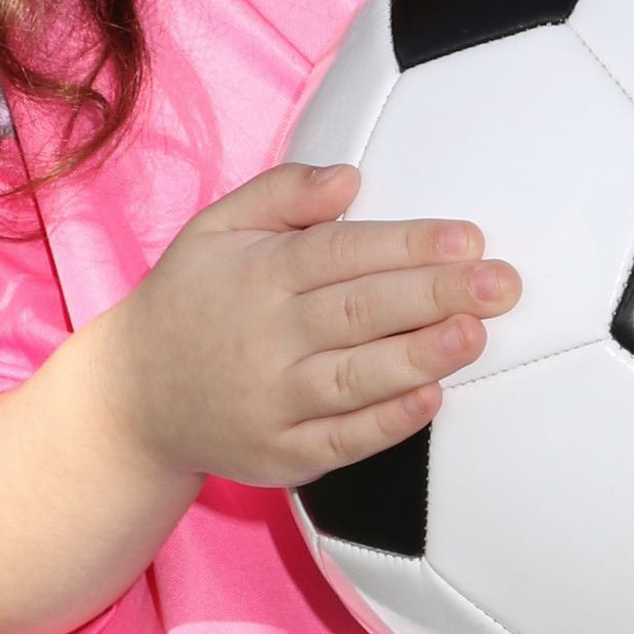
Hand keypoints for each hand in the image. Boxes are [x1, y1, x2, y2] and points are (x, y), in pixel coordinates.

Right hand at [103, 161, 521, 493]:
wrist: (132, 398)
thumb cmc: (192, 299)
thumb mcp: (217, 228)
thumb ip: (282, 194)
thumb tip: (349, 178)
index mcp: (257, 274)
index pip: (341, 253)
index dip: (407, 244)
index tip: (468, 236)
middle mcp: (265, 338)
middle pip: (360, 311)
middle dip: (435, 295)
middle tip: (500, 283)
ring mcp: (272, 402)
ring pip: (356, 377)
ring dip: (421, 356)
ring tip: (475, 334)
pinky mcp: (280, 455)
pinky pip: (341, 440)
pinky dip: (386, 423)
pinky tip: (431, 398)